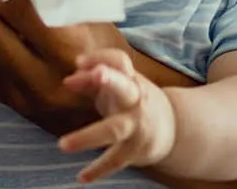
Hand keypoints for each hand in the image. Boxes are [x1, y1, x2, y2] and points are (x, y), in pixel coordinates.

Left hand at [58, 50, 174, 182]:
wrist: (173, 128)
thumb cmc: (133, 98)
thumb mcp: (118, 84)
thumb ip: (92, 78)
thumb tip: (70, 77)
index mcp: (130, 79)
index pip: (118, 61)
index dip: (100, 58)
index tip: (79, 62)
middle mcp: (135, 100)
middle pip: (123, 88)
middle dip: (109, 80)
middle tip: (96, 74)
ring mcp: (136, 126)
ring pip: (114, 130)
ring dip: (88, 137)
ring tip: (63, 145)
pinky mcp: (135, 150)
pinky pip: (115, 160)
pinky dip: (98, 170)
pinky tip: (81, 178)